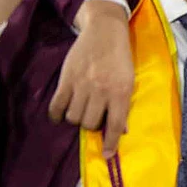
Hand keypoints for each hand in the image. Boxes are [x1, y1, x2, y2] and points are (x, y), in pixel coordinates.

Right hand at [48, 0, 133, 156]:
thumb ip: (124, 104)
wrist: (105, 31)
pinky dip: (58, 115)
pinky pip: (57, 106)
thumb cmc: (121, 57)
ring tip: (82, 111)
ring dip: (77, 119)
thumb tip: (121, 130)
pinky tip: (61, 115)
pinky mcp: (66, 79)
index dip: (111, 143)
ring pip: (74, 117)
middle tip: (95, 117)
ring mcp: (82, 85)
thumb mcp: (129, 80)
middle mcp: (101, 90)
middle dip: (92, 126)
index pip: (115, 124)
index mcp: (121, 92)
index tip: (108, 156)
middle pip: (90, 123)